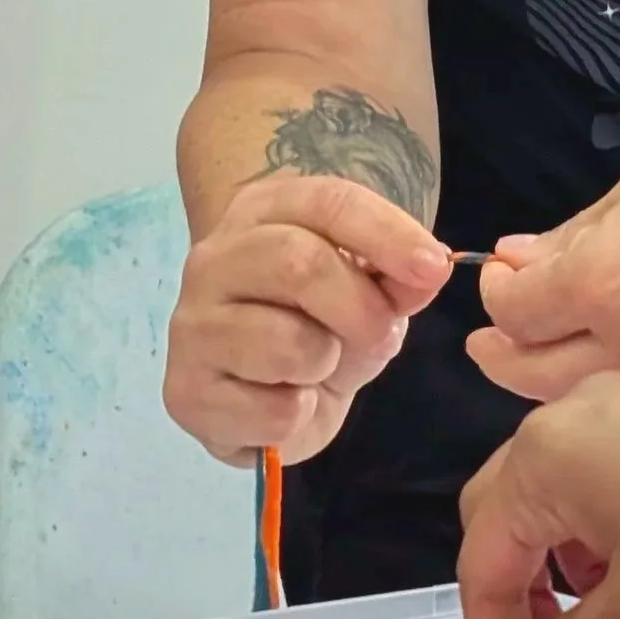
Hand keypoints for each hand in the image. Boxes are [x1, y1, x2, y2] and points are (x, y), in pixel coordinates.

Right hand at [164, 176, 453, 466]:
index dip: (387, 234)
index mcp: (262, 212)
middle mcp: (213, 259)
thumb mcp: (371, 292)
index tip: (433, 268)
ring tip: (317, 367)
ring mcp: (192, 326)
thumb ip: (399, 277)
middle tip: (382, 335)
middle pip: (298, 263)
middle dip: (360, 308)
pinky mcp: (186, 391)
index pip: (327, 203)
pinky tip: (282, 403)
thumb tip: (428, 269)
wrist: (267, 391)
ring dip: (325, 364)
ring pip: (284, 343)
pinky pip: (269, 410)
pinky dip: (297, 416)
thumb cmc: (320, 323)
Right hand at [457, 374, 619, 618]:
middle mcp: (564, 416)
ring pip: (555, 495)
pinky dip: (602, 528)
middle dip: (518, 599)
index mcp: (541, 459)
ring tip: (609, 616)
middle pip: (504, 518)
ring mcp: (617, 400)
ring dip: (561, 566)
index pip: (481, 563)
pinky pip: (601, 470)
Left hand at [468, 30, 619, 402]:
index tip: (505, 285)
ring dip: (575, 386)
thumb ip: (567, 240)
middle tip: (507, 338)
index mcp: (605, 281)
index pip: (510, 314)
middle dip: (508, 352)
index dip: (496, 295)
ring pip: (603, 411)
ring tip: (577, 359)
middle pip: (533, 379)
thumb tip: (514, 264)